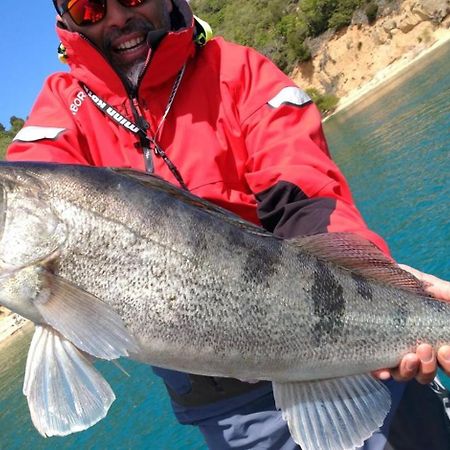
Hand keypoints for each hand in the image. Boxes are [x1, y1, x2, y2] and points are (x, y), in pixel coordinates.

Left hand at [372, 264, 449, 383]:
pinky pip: (379, 369)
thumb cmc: (404, 283)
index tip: (445, 349)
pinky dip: (383, 373)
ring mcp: (394, 352)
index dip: (449, 362)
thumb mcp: (426, 284)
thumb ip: (441, 290)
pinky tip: (383, 370)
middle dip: (430, 366)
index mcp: (432, 337)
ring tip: (408, 356)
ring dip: (410, 370)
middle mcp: (415, 350)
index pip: (446, 361)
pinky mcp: (374, 351)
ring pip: (406, 375)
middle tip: (424, 348)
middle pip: (428, 373)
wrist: (375, 276)